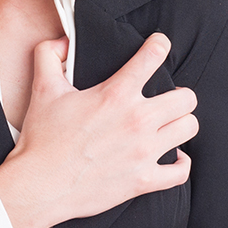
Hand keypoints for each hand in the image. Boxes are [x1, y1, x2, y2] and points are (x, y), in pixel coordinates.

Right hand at [0, 33, 197, 227]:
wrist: (39, 185)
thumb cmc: (42, 138)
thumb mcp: (43, 89)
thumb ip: (49, 55)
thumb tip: (64, 41)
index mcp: (116, 95)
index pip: (153, 57)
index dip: (160, 45)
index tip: (159, 46)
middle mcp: (137, 120)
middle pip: (186, 98)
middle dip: (178, 94)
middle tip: (166, 98)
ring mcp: (143, 152)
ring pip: (188, 128)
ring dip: (180, 124)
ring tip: (169, 125)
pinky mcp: (143, 180)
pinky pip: (180, 172)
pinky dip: (180, 164)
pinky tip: (173, 157)